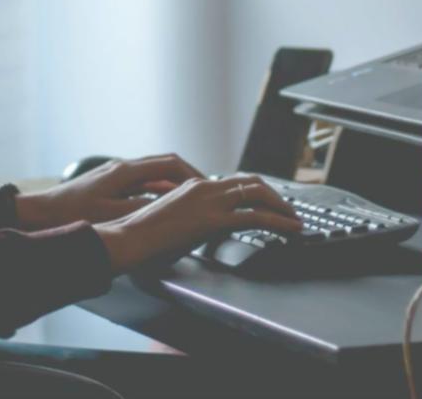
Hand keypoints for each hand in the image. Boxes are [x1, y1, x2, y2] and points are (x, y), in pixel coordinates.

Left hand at [15, 154, 204, 229]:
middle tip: (204, 191)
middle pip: (164, 165)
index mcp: (126, 171)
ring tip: (188, 199)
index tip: (208, 184)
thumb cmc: (71, 213)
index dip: (192, 173)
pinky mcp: (109, 183)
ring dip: (172, 184)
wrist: (40, 213)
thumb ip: (143, 208)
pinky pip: (141, 182)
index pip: (170, 163)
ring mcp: (115, 173)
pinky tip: (160, 205)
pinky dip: (156, 190)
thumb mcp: (111, 215)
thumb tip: (170, 205)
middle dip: (187, 177)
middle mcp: (122, 167)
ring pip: (153, 173)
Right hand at [94, 174, 303, 271]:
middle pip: (251, 182)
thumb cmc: (141, 238)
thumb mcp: (171, 223)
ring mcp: (210, 200)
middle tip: (288, 210)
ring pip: (258, 194)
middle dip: (274, 195)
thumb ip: (190, 221)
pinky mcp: (214, 219)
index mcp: (193, 186)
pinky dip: (279, 222)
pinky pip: (256, 216)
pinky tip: (290, 230)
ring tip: (294, 220)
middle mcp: (204, 187)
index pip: (233, 182)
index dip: (255, 191)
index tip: (268, 201)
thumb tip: (201, 232)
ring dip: (281, 206)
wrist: (127, 240)